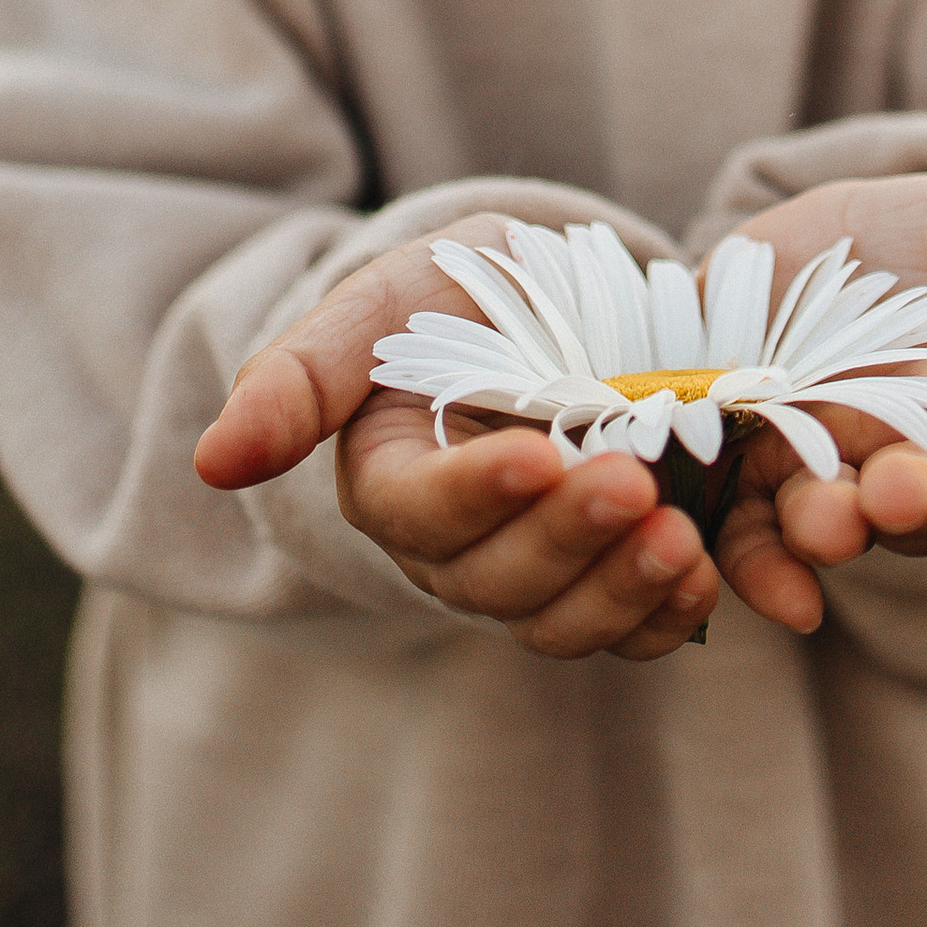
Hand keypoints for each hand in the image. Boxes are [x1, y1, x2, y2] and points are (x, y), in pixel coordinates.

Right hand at [193, 218, 717, 660]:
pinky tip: (711, 569)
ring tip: (683, 536)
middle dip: (567, 537)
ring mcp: (534, 574)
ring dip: (623, 587)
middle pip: (496, 580)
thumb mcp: (384, 300)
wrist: (558, 301)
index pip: (419, 514)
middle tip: (634, 481)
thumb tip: (214, 465)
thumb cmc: (458, 294)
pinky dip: (670, 615)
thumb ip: (301, 373)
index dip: (475, 495)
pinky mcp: (607, 583)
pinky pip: (631, 632)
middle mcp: (455, 549)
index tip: (539, 452)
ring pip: (561, 621)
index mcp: (391, 483)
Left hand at [711, 174, 926, 606]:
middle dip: (911, 504)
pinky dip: (748, 561)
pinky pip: (742, 530)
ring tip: (825, 519)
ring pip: (827, 518)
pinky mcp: (738, 456)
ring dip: (826, 527)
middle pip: (917, 506)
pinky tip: (754, 582)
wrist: (828, 237)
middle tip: (905, 495)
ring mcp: (821, 464)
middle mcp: (909, 461)